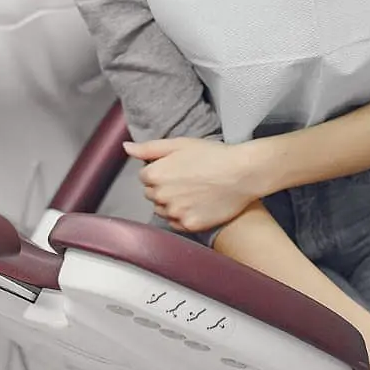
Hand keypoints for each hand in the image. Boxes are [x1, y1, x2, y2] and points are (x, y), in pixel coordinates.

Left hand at [124, 137, 259, 233]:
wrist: (242, 173)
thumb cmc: (213, 155)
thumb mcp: (179, 143)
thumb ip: (149, 148)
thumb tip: (127, 148)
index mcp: (155, 174)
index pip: (144, 176)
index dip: (161, 170)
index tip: (178, 168)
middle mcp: (161, 196)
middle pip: (152, 194)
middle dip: (164, 187)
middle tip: (187, 178)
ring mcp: (175, 213)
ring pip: (162, 210)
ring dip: (171, 203)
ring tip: (193, 191)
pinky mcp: (189, 225)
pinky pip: (176, 223)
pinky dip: (183, 215)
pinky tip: (197, 204)